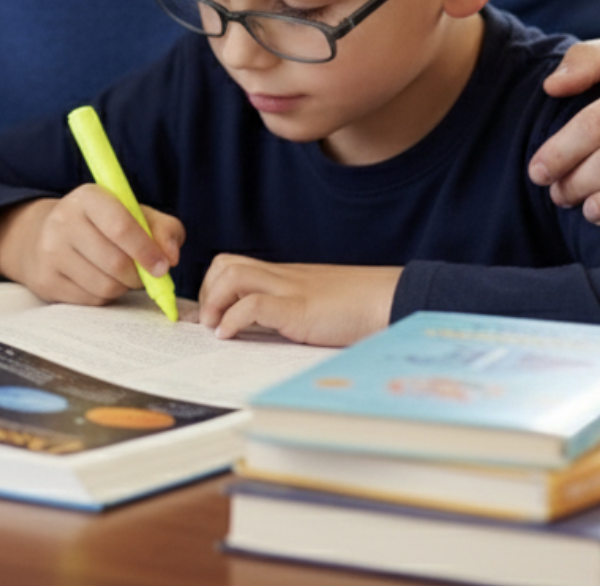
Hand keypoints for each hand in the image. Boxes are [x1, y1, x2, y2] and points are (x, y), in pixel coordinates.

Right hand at [0, 188, 183, 305]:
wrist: (46, 235)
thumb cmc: (102, 224)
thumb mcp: (134, 214)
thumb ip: (164, 229)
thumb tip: (171, 257)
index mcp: (89, 197)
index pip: (120, 227)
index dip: (146, 250)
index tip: (164, 267)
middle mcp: (63, 221)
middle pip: (115, 263)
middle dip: (138, 275)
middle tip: (144, 274)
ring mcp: (50, 252)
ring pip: (104, 285)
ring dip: (122, 287)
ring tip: (119, 274)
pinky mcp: (46, 280)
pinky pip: (90, 300)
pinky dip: (104, 296)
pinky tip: (99, 280)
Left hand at [197, 255, 399, 345]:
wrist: (392, 300)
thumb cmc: (362, 308)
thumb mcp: (318, 306)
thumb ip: (293, 311)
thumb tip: (264, 331)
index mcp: (286, 276)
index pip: (236, 265)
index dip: (213, 286)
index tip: (209, 314)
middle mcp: (283, 277)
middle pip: (225, 263)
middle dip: (207, 290)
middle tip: (210, 320)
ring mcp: (290, 289)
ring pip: (232, 274)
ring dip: (214, 301)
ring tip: (215, 328)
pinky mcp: (299, 309)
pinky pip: (253, 304)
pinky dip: (233, 319)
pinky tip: (230, 335)